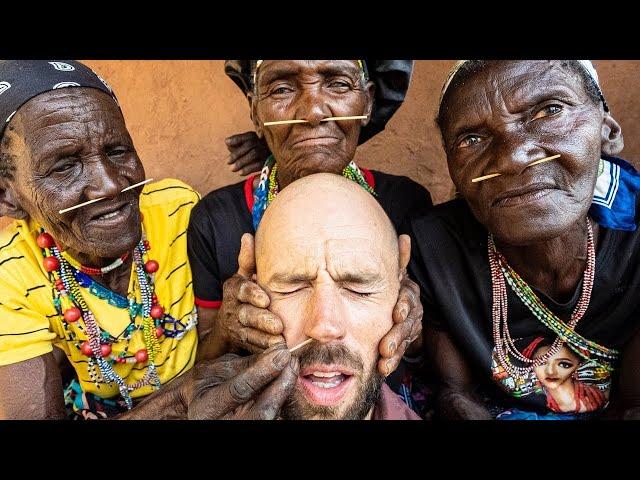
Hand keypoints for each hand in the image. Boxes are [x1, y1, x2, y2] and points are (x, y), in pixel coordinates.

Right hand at [184, 344, 298, 419]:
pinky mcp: (251, 428)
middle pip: (262, 412)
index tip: (282, 353)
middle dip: (281, 386)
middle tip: (292, 361)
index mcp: (206, 408)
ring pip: (269, 416)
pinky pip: (270, 417)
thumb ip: (244, 364)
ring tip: (292, 368)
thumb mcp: (215, 370)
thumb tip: (276, 352)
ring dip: (284, 391)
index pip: (240, 391)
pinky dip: (280, 399)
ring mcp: (238, 430)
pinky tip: (286, 381)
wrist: (192, 409)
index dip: (263, 372)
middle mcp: (222, 425)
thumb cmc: (202, 385)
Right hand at [216, 233, 284, 352]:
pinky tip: (276, 353)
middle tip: (278, 326)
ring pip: (248, 334)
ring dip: (264, 338)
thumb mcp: (244, 277)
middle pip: (246, 314)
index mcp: (235, 289)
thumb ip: (247, 260)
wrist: (227, 328)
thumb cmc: (244, 297)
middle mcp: (232, 308)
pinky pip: (251, 348)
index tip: (265, 300)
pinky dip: (262, 351)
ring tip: (279, 342)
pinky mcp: (240, 344)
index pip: (242, 290)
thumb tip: (247, 236)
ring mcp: (234, 328)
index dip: (253, 295)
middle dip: (262, 320)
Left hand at [225, 131, 269, 175]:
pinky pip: (258, 165)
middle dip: (237, 153)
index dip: (237, 138)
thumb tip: (228, 144)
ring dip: (241, 162)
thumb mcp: (243, 147)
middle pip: (249, 145)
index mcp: (255, 137)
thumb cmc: (251, 152)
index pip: (246, 136)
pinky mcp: (268, 162)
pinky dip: (248, 169)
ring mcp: (266, 152)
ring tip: (232, 169)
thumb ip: (235, 145)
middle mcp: (262, 143)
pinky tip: (240, 173)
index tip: (226, 142)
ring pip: (253, 154)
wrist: (268, 161)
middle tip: (227, 162)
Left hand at [377, 235, 422, 375]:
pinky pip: (401, 353)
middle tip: (384, 346)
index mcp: (408, 293)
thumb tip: (404, 238)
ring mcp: (410, 328)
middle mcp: (412, 310)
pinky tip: (384, 368)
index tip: (396, 314)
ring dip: (394, 353)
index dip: (403, 306)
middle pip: (407, 324)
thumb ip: (399, 260)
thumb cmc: (392, 289)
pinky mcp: (405, 343)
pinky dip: (393, 361)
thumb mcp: (394, 275)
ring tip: (383, 362)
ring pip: (403, 341)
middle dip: (396, 335)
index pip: (409, 299)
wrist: (398, 309)